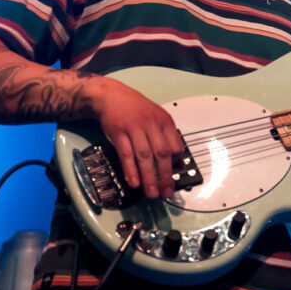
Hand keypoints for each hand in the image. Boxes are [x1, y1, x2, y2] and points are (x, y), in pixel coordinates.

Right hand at [91, 78, 184, 198]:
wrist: (112, 96)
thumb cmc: (136, 110)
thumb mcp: (156, 118)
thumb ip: (167, 137)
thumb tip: (178, 162)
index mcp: (164, 121)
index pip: (175, 145)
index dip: (177, 163)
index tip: (176, 177)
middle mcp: (151, 124)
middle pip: (161, 153)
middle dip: (165, 176)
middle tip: (166, 192)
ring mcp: (134, 127)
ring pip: (144, 156)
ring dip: (148, 177)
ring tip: (151, 192)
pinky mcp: (118, 132)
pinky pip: (126, 154)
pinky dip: (131, 169)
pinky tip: (134, 182)